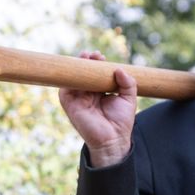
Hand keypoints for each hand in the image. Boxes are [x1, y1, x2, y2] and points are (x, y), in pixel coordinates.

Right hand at [58, 51, 137, 167]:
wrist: (113, 139)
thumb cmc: (121, 122)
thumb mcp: (129, 99)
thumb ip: (128, 83)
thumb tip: (119, 69)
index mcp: (100, 92)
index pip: (96, 74)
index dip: (97, 64)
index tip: (101, 57)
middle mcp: (87, 94)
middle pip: (84, 74)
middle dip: (87, 61)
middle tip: (94, 55)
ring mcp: (78, 99)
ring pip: (74, 79)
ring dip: (77, 67)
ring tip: (85, 57)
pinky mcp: (70, 105)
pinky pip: (64, 89)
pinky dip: (68, 79)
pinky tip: (76, 70)